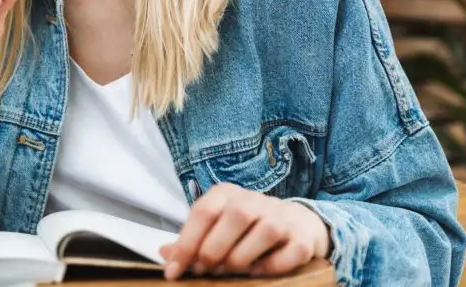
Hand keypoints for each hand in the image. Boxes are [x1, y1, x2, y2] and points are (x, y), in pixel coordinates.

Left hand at [159, 183, 330, 279]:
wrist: (296, 222)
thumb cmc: (246, 227)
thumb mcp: (216, 225)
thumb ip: (192, 240)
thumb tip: (165, 254)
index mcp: (227, 194)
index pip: (203, 213)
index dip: (185, 244)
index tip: (173, 272)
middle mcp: (254, 200)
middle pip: (230, 220)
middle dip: (212, 252)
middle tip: (204, 271)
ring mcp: (280, 217)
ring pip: (260, 235)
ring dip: (239, 260)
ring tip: (229, 270)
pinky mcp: (301, 239)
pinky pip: (283, 257)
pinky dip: (266, 268)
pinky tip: (255, 271)